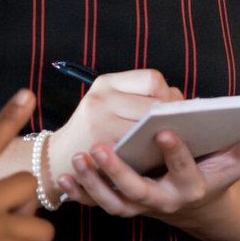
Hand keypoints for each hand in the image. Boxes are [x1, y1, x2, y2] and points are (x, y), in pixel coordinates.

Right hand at [45, 69, 179, 184]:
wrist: (54, 161)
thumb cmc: (92, 130)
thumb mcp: (108, 103)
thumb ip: (141, 97)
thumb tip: (180, 100)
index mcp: (105, 84)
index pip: (152, 79)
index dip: (168, 94)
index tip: (173, 108)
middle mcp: (100, 101)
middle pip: (155, 105)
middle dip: (173, 117)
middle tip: (184, 128)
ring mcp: (99, 126)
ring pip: (150, 130)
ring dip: (167, 138)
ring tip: (172, 143)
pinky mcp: (101, 153)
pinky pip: (137, 152)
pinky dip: (151, 155)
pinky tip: (159, 159)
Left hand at [57, 118, 239, 219]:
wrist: (199, 209)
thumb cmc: (215, 176)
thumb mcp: (236, 163)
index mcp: (192, 188)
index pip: (184, 171)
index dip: (176, 153)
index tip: (165, 130)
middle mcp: (164, 203)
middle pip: (139, 192)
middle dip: (118, 173)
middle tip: (99, 148)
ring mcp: (141, 209)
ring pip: (114, 204)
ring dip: (93, 184)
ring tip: (78, 158)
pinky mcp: (123, 207)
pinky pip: (98, 205)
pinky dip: (80, 195)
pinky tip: (64, 178)